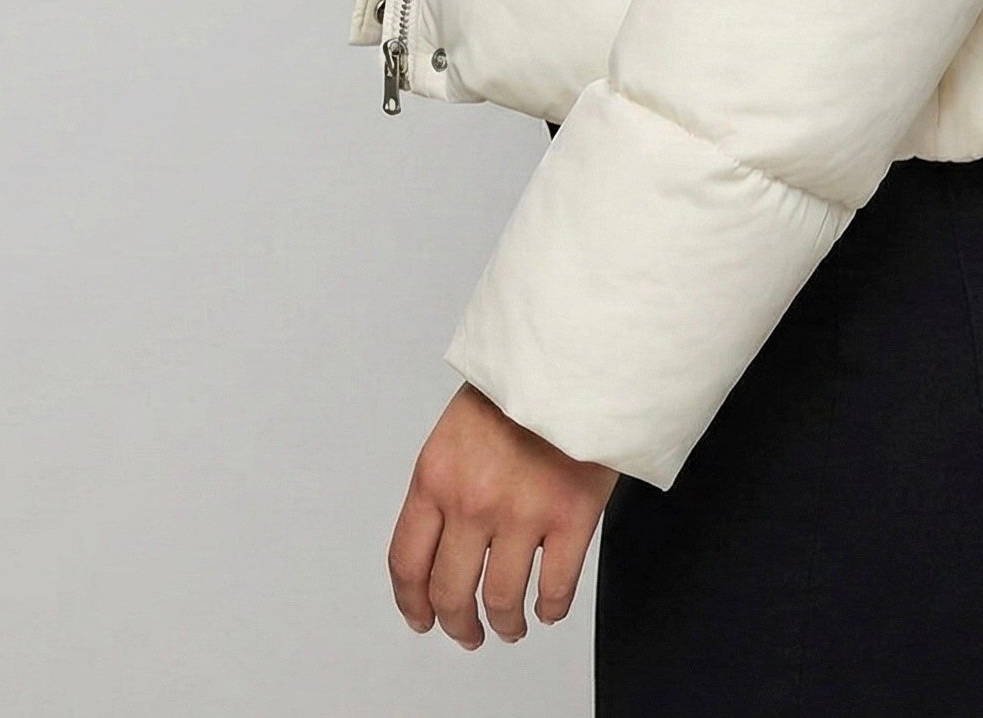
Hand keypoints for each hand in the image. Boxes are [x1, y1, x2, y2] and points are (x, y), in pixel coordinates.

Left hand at [387, 381, 619, 646]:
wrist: (575, 351)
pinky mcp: (572, 515)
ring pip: (502, 598)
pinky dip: (552, 607)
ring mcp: (523, 511)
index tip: (421, 617)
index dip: (412, 602)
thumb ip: (447, 481)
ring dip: (504, 623)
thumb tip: (443, 538)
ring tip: (511, 626)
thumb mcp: (458, 426)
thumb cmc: (520, 380)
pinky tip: (549, 607)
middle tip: (467, 632)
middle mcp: (472, 500)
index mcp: (437, 475)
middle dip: (457, 624)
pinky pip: (557, 585)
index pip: (407, 561)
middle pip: (451, 591)